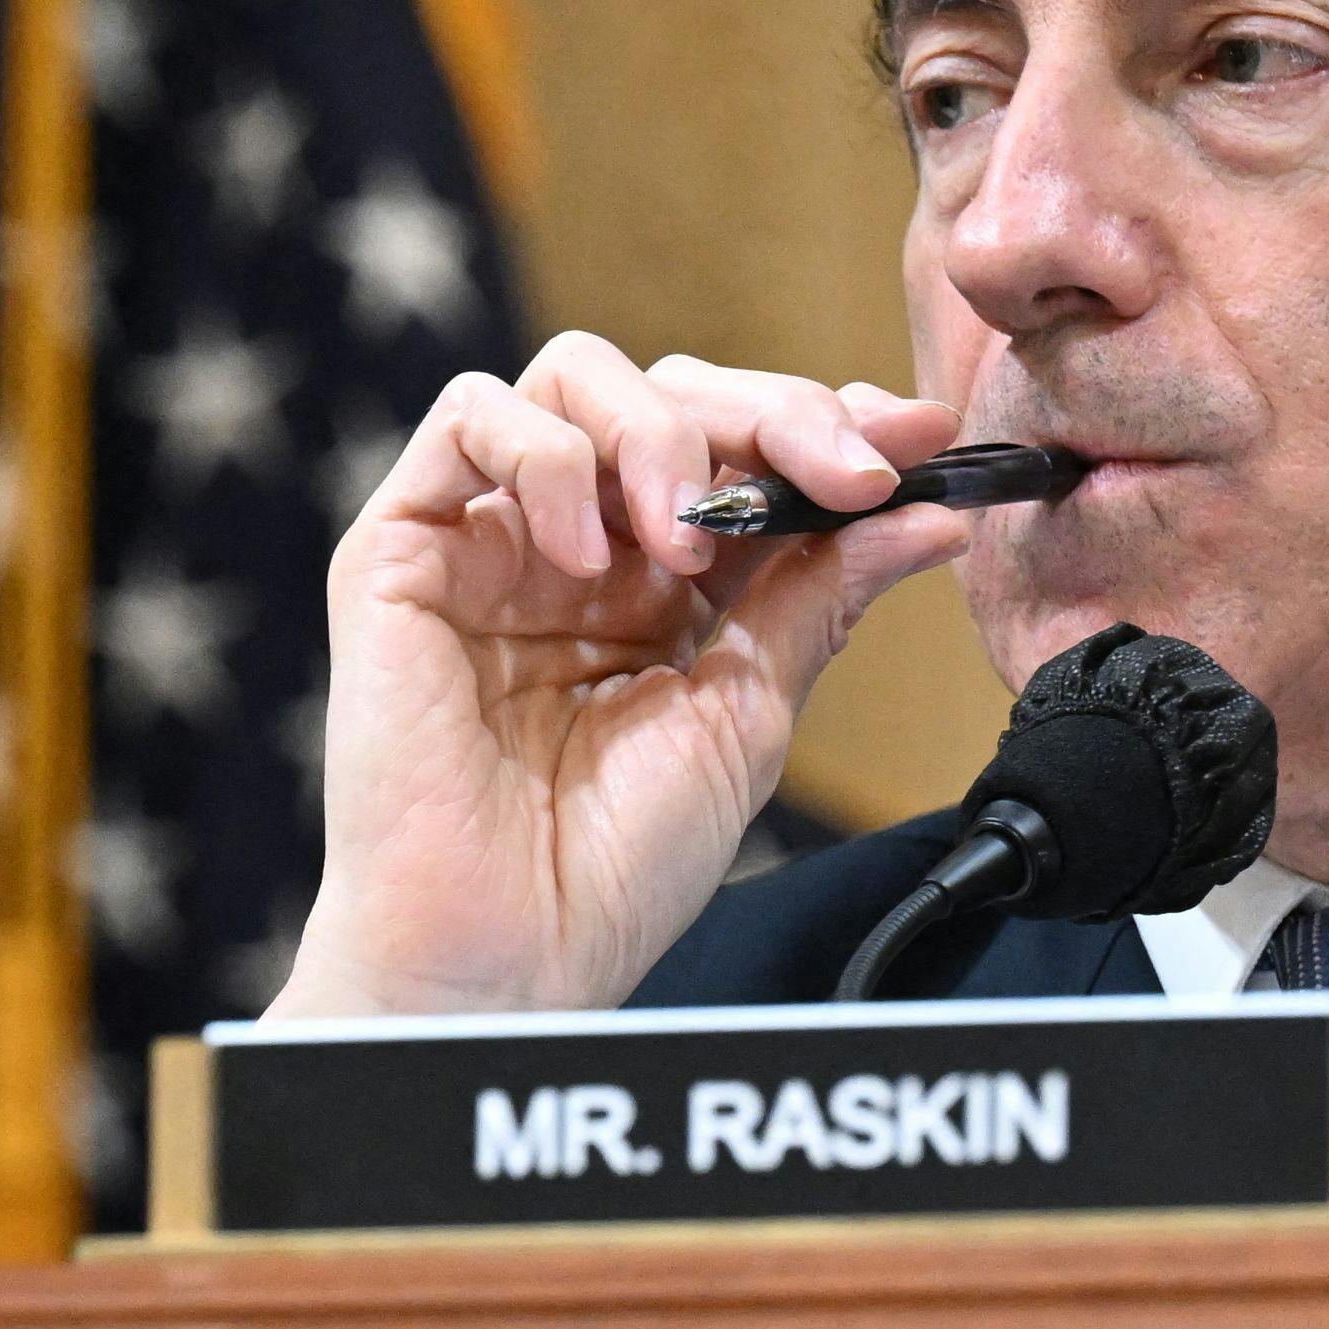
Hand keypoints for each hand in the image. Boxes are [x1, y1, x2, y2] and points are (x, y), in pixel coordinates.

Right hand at [266, 333, 964, 1018]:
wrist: (509, 952)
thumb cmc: (612, 864)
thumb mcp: (748, 712)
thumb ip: (818, 596)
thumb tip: (930, 508)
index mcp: (658, 582)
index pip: (741, 447)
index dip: (822, 423)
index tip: (918, 438)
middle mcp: (574, 544)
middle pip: (668, 389)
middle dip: (772, 413)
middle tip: (842, 474)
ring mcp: (486, 539)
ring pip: (572, 376)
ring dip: (658, 431)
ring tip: (688, 540)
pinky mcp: (398, 547)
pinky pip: (467, 417)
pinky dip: (548, 456)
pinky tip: (588, 553)